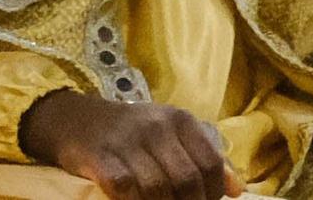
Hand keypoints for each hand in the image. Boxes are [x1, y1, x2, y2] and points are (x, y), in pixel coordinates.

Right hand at [20, 91, 241, 199]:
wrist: (75, 118)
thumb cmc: (131, 132)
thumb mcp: (170, 133)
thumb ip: (203, 157)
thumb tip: (237, 190)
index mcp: (179, 120)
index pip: (210, 163)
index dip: (212, 193)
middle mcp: (156, 126)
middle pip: (187, 180)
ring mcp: (127, 141)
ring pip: (158, 189)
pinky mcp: (101, 157)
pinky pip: (125, 189)